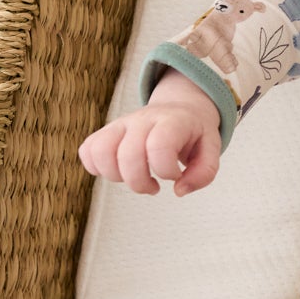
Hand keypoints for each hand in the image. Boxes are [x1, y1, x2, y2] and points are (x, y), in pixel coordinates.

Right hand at [78, 69, 220, 195]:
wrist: (180, 108)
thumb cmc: (194, 133)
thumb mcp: (212, 149)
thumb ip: (204, 173)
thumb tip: (179, 190)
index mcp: (172, 122)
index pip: (159, 147)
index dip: (166, 171)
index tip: (175, 176)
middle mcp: (142, 120)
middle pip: (127, 155)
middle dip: (140, 183)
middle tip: (154, 186)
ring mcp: (120, 124)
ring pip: (100, 152)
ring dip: (115, 176)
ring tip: (134, 178)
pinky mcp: (106, 132)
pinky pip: (87, 150)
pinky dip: (96, 168)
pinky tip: (118, 171)